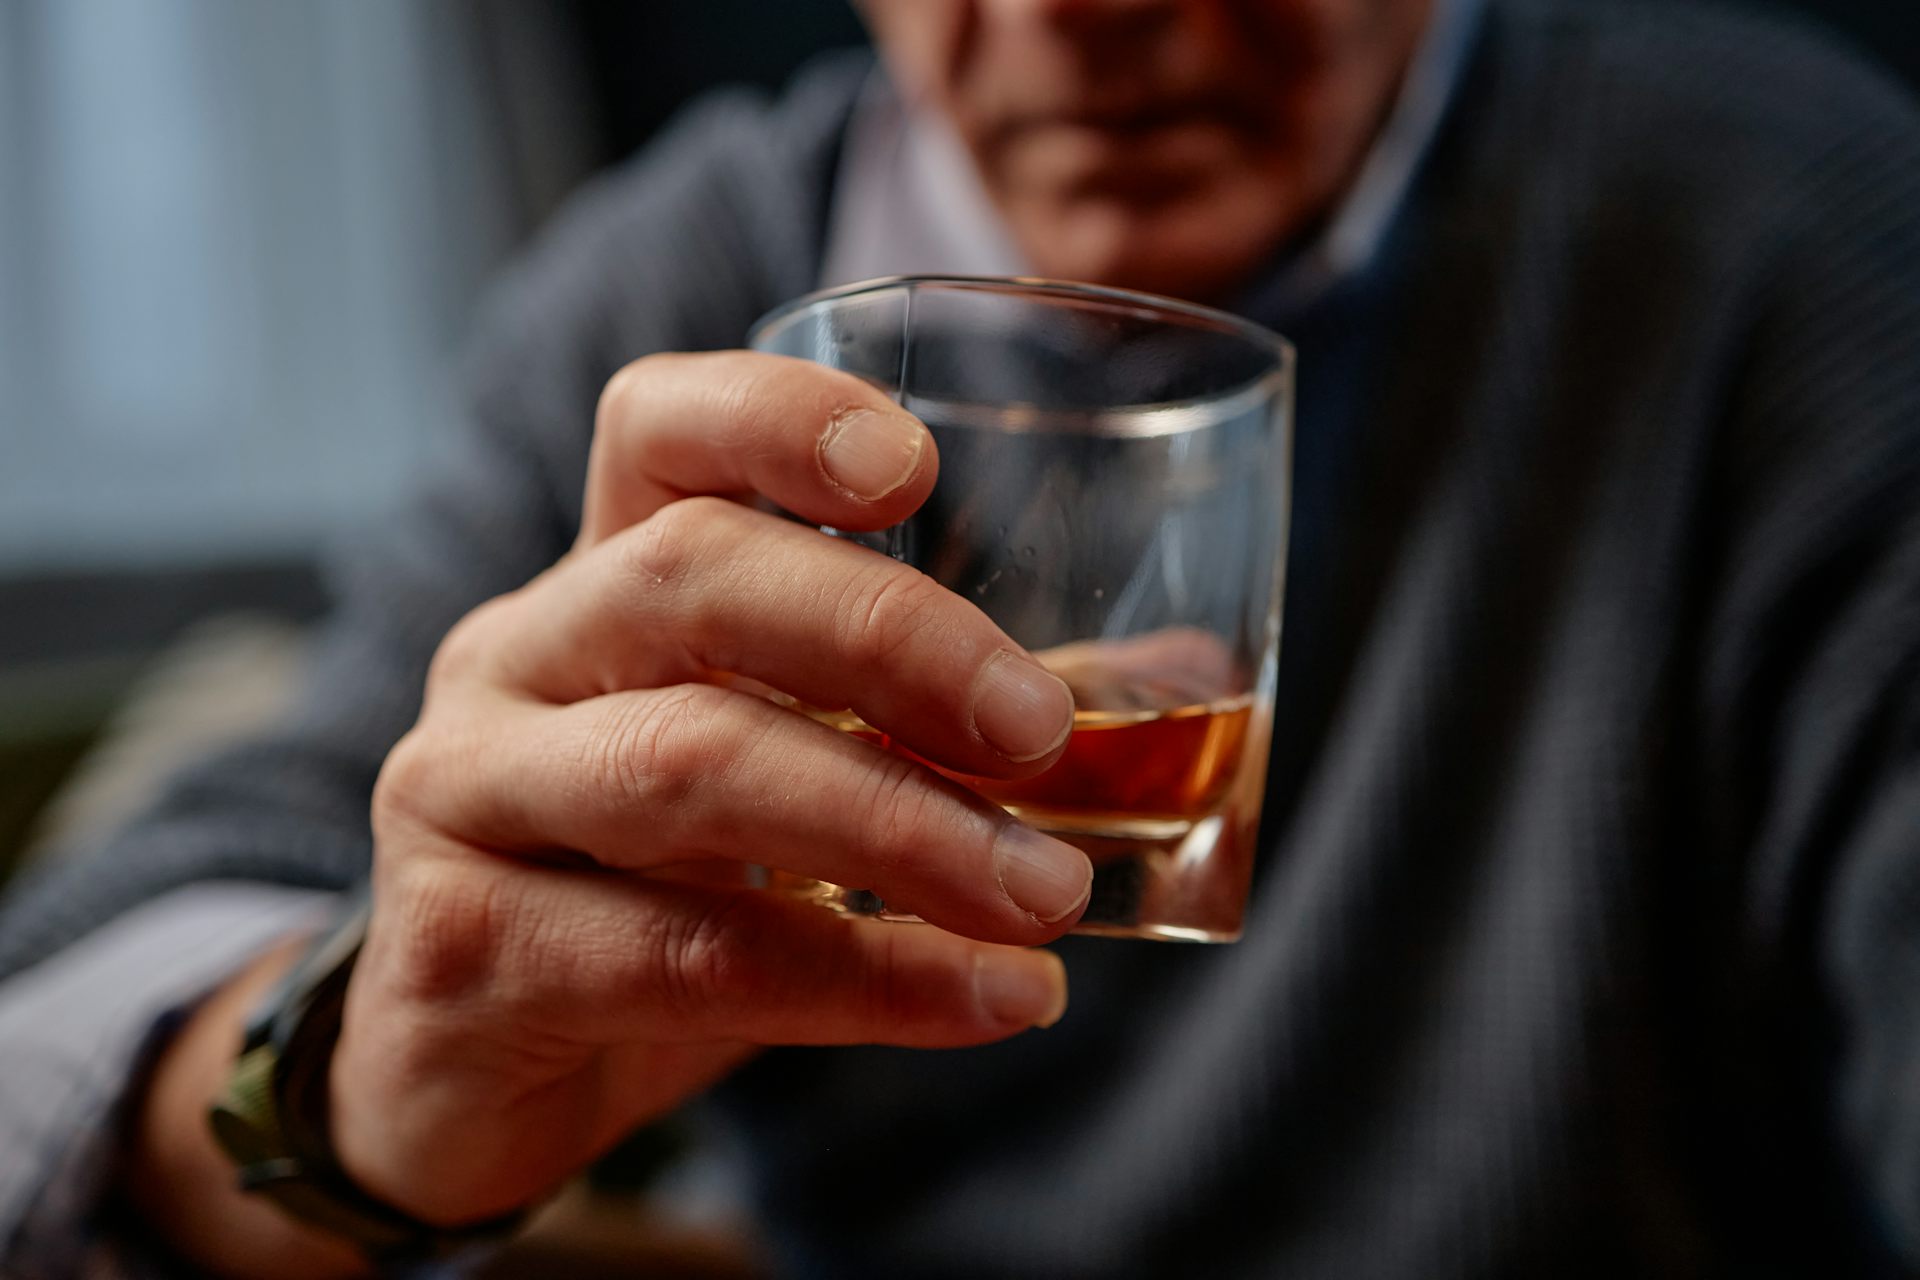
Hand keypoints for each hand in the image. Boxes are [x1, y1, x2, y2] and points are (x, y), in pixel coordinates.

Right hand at [328, 351, 1090, 1226]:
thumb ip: (940, 724)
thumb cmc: (645, 898)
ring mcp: (464, 795)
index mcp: (599, 584)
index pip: (656, 427)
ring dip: (900, 825)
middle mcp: (514, 657)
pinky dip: (865, 979)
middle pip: (689, 572)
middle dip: (890, 637)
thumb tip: (1169, 684)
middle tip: (1040, 731)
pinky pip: (683, 953)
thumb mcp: (777, 783)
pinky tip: (989, 998)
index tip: (917, 466)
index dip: (776, 414)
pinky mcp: (461, 948)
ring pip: (689, 765)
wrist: (456, 1073)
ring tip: (1046, 894)